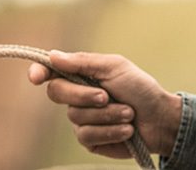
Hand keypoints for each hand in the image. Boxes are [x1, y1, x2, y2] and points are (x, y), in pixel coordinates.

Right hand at [28, 50, 181, 158]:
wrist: (159, 119)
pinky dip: (111, 131)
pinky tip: (127, 129)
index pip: (51, 72)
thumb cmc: (140, 88)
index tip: (36, 77)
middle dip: (84, 95)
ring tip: (128, 113)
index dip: (39, 72)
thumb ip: (83, 62)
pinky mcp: (89, 140)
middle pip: (57, 93)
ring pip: (76, 117)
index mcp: (82, 74)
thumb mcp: (115, 67)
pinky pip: (87, 136)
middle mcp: (77, 96)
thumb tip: (53, 56)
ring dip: (107, 115)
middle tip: (107, 96)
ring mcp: (82, 119)